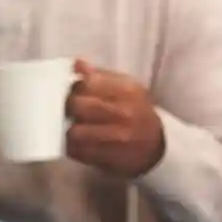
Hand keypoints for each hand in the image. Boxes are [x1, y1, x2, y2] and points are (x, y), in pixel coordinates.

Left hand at [65, 60, 165, 178]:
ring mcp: (117, 137)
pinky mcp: (108, 157)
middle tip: (66, 112)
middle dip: (66, 108)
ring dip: (67, 130)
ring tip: (72, 128)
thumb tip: (77, 63)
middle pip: (77, 105)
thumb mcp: (125, 89)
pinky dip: (71, 147)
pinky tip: (76, 143)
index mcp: (128, 90)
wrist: (155, 146)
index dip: (74, 88)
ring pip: (73, 131)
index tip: (72, 93)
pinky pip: (77, 151)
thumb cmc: (135, 112)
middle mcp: (124, 112)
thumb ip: (100, 75)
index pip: (88, 83)